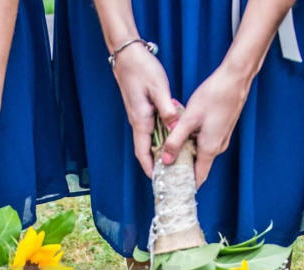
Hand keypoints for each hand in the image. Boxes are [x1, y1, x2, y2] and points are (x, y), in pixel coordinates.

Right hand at [111, 44, 177, 176]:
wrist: (128, 55)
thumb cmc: (142, 70)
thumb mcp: (158, 89)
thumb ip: (167, 110)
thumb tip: (175, 128)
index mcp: (140, 120)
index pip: (142, 152)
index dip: (149, 167)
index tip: (158, 180)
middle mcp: (137, 121)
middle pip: (146, 149)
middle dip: (156, 163)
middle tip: (171, 173)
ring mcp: (139, 115)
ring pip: (149, 139)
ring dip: (159, 150)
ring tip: (175, 158)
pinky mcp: (142, 108)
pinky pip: (151, 128)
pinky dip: (161, 136)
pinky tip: (173, 134)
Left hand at [160, 65, 249, 187]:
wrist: (235, 80)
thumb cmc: (213, 96)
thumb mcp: (189, 119)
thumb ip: (175, 140)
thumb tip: (165, 160)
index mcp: (210, 149)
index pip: (198, 178)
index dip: (185, 185)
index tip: (171, 188)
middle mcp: (217, 147)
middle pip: (197, 166)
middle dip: (181, 167)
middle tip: (162, 167)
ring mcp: (220, 139)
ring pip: (199, 152)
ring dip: (185, 151)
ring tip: (167, 147)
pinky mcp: (220, 129)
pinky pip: (203, 142)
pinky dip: (191, 140)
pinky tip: (181, 131)